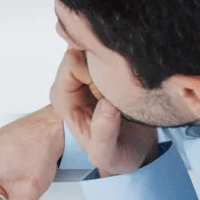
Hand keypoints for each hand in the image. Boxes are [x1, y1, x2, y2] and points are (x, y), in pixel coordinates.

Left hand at [57, 46, 158, 176]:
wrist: (134, 151)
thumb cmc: (115, 154)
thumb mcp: (106, 154)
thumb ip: (103, 133)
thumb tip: (108, 106)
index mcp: (62, 96)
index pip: (72, 63)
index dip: (94, 70)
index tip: (113, 89)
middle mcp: (72, 79)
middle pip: (85, 48)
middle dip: (107, 61)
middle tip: (125, 83)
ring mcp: (90, 71)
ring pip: (101, 46)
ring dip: (118, 58)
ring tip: (132, 81)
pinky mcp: (107, 68)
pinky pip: (114, 50)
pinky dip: (126, 58)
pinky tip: (136, 75)